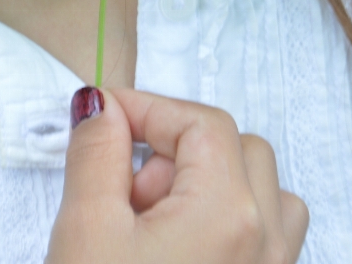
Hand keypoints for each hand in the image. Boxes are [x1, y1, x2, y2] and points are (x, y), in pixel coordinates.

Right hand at [46, 88, 308, 263]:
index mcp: (228, 213)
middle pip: (237, 147)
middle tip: (123, 187)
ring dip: (206, 185)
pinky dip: (223, 219)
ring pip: (259, 190)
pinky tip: (172, 246)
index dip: (146, 106)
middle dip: (175, 149)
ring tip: (150, 220)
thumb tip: (100, 105)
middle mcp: (267, 240)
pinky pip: (264, 232)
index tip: (101, 114)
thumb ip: (96, 152)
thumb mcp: (85, 229)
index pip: (200, 120)